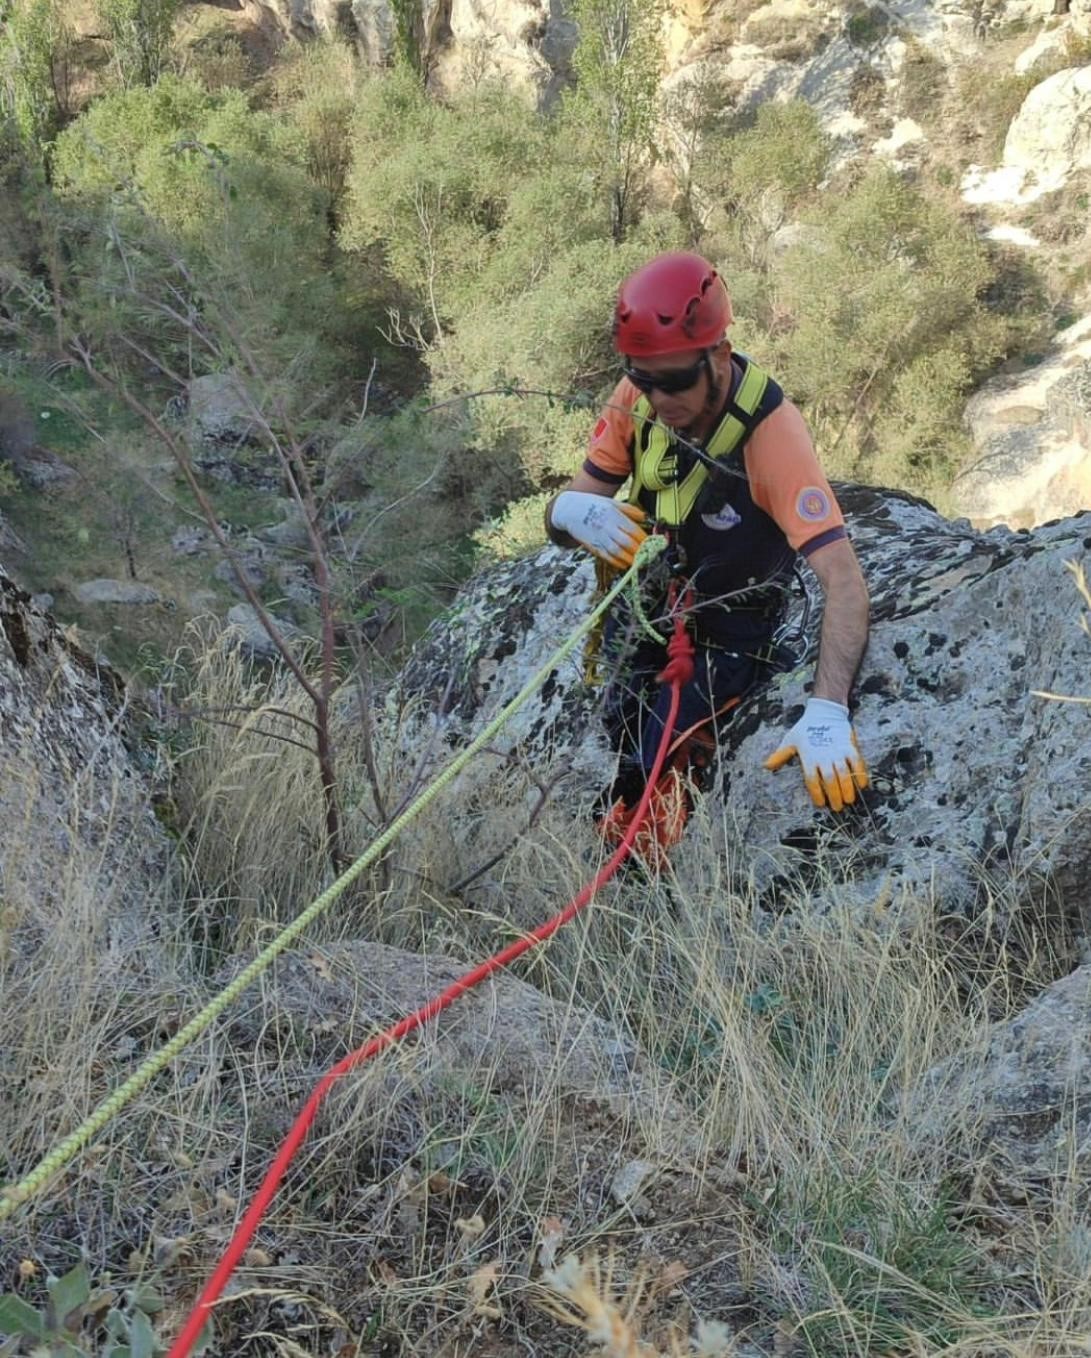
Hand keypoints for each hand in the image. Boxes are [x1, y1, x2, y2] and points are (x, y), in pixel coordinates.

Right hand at [550, 492, 647, 567]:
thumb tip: (644, 517)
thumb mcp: (612, 502)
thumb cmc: (593, 505)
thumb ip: (629, 510)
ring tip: (637, 562)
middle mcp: (607, 527)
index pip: (632, 529)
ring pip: (617, 551)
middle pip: (626, 542)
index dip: (643, 538)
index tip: (651, 543)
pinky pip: (606, 556)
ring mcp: (599, 537)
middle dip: (639, 550)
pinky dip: (616, 562)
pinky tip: (624, 564)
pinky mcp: (592, 546)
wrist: (569, 510)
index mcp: (613, 515)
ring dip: (629, 559)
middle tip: (647, 555)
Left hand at [763, 697, 867, 811]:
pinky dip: (860, 773)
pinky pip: (857, 761)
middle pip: (829, 779)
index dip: (816, 793)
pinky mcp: (849, 746)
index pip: (811, 779)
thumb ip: (780, 755)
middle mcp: (823, 755)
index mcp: (808, 757)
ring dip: (848, 788)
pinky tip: (862, 785)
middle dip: (834, 795)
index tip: (820, 803)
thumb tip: (766, 766)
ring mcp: (838, 751)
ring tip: (849, 801)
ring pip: (844, 773)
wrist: (824, 711)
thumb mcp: (791, 740)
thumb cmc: (805, 728)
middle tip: (837, 808)